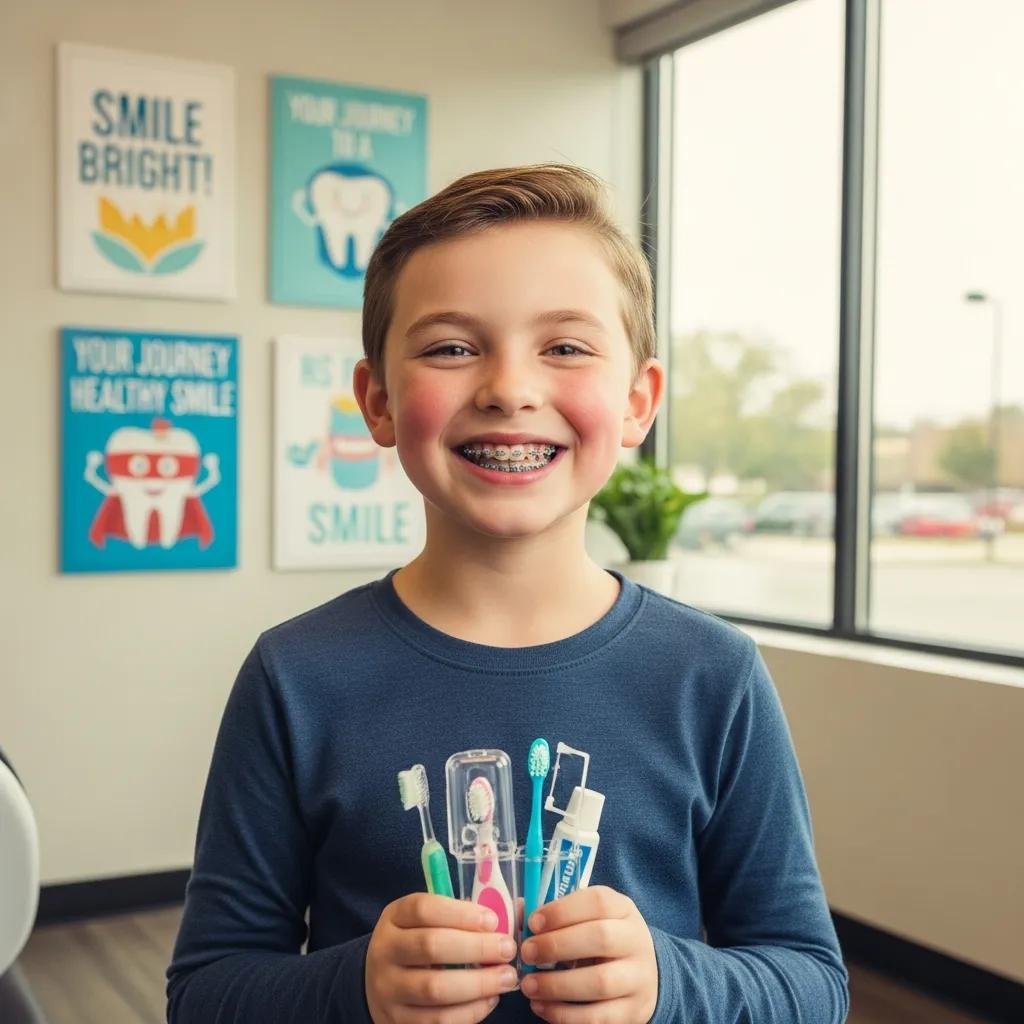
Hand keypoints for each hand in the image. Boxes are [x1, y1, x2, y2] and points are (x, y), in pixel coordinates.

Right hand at [365, 892, 519, 1023]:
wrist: (378, 983)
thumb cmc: (416, 942)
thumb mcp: (426, 921)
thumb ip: (462, 915)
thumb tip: (516, 909)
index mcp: (394, 918)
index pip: (423, 908)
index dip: (461, 913)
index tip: (493, 920)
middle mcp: (384, 951)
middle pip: (430, 946)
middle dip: (476, 948)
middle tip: (508, 949)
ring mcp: (388, 990)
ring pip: (434, 989)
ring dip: (478, 984)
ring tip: (507, 977)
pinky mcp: (397, 1021)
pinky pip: (437, 1021)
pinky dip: (469, 1012)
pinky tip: (490, 1000)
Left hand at [518, 886, 657, 1023]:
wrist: (642, 975)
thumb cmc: (602, 939)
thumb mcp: (588, 918)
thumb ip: (556, 914)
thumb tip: (518, 911)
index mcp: (623, 910)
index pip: (598, 901)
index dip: (562, 911)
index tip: (533, 923)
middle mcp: (636, 941)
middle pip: (600, 938)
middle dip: (557, 946)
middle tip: (527, 953)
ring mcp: (638, 979)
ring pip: (600, 982)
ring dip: (557, 985)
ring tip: (528, 985)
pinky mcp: (632, 1012)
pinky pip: (597, 1018)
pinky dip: (564, 1015)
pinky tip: (541, 1006)